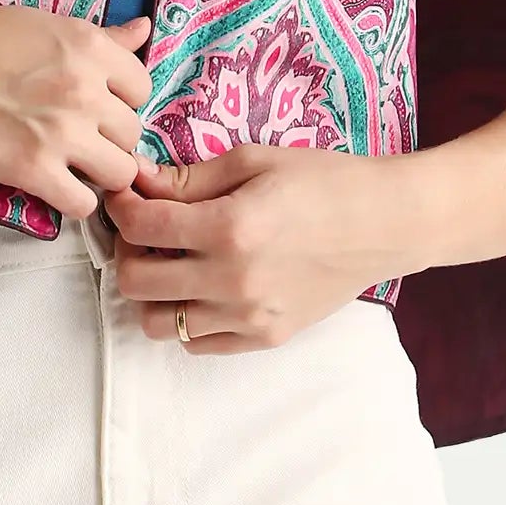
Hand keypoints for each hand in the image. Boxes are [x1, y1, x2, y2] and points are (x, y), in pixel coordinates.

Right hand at [0, 3, 154, 220]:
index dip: (121, 101)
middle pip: (132, 133)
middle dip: (109, 139)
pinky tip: (52, 185)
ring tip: (70, 165)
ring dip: (98, 173)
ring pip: (119, 173)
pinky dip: (72, 200)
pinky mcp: (31, 170)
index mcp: (89, 46)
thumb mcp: (44, 25)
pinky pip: (83, 204)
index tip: (96, 106)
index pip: (142, 88)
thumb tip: (145, 29)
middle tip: (77, 138)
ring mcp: (60, 132)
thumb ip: (100, 38)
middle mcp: (84, 89)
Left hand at [102, 143, 403, 352]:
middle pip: (135, 282)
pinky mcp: (265, 337)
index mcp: (230, 228)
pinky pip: (197, 343)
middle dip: (126, 250)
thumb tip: (138, 180)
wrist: (386, 224)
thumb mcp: (254, 161)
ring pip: (158, 324)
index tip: (125, 194)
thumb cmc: (324, 180)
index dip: (120, 206)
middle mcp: (233, 281)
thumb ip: (190, 177)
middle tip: (143, 229)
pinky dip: (186, 317)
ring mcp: (249, 317)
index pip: (140, 227)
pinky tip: (200, 285)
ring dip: (151, 292)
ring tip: (170, 262)